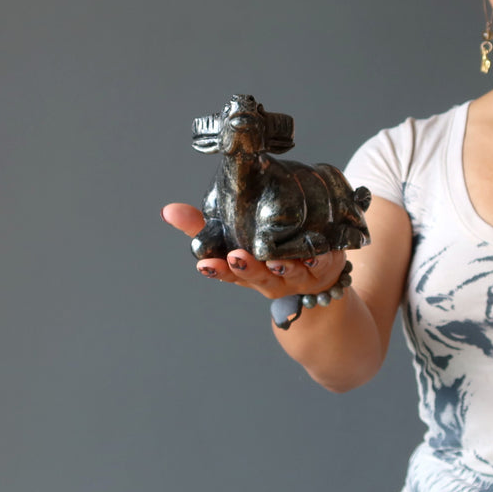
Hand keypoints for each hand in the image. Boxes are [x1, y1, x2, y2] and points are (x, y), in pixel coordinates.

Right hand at [161, 202, 347, 299]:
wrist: (318, 281)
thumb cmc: (268, 256)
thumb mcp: (235, 241)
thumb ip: (204, 226)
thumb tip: (168, 210)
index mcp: (247, 271)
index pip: (227, 272)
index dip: (216, 269)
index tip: (204, 263)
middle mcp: (270, 278)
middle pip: (256, 276)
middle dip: (246, 268)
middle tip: (236, 256)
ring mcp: (298, 276)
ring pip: (288, 273)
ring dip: (281, 267)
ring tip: (275, 260)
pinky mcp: (324, 267)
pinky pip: (321, 264)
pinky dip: (318, 260)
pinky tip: (314, 254)